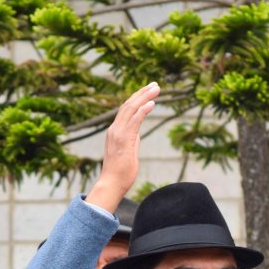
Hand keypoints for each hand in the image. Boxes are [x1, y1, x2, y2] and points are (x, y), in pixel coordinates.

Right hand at [86, 82, 159, 212]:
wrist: (111, 184)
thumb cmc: (120, 172)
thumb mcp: (128, 151)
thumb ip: (132, 140)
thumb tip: (137, 134)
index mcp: (115, 131)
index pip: (126, 109)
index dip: (137, 98)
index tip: (149, 90)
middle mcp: (115, 129)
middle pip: (129, 105)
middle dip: (142, 93)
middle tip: (155, 84)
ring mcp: (118, 134)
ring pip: (131, 109)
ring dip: (144, 97)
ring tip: (156, 89)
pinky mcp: (124, 140)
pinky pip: (134, 121)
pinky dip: (142, 110)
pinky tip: (152, 103)